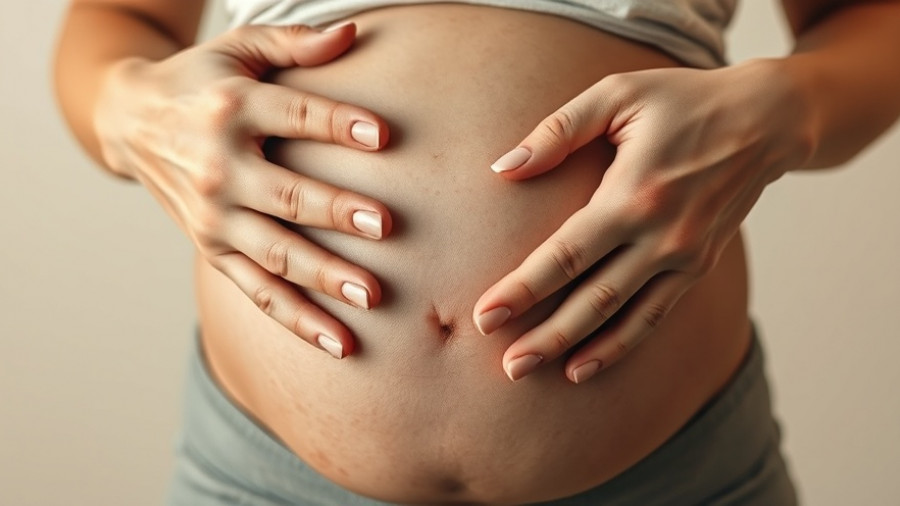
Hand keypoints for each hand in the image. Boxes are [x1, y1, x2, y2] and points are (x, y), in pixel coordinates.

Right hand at [94, 23, 391, 358]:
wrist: (131, 122)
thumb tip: (353, 33)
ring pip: (275, 254)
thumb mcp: (240, 50)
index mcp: (232, 110)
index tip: (383, 137)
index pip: (294, 116)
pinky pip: (258, 291)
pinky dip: (297, 318)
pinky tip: (339, 341)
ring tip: (370, 295)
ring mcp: (214, 216)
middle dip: (335, 212)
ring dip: (322, 276)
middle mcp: (219, 168)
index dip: (338, 125)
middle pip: (286, 195)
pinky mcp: (213, 248)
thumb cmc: (202, 82)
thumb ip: (295, 43)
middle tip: (384, 225)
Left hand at [473, 60, 813, 382]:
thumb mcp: (617, 95)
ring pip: (622, 317)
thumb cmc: (682, 100)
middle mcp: (661, 235)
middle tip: (506, 364)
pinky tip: (585, 365)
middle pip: (592, 299)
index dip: (523, 289)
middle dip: (544, 335)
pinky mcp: (697, 266)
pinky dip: (620, 344)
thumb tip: (505, 168)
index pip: (566, 254)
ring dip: (576, 349)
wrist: (765, 120)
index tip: (486, 315)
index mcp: (634, 193)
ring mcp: (684, 255)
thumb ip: (559, 131)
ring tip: (532, 372)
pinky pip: (654, 315)